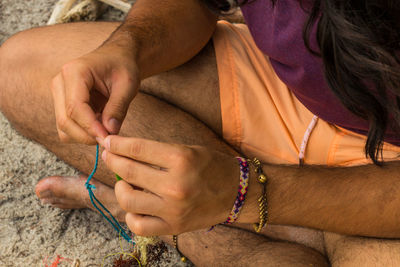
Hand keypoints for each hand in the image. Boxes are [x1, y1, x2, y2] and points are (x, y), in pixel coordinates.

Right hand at [52, 45, 139, 143]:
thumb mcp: (128, 85)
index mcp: (74, 72)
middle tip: (110, 138)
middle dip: (87, 135)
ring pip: (63, 128)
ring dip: (84, 135)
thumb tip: (109, 132)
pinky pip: (67, 127)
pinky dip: (83, 132)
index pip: (75, 108)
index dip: (90, 127)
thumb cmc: (122, 66)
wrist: (117, 57)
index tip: (107, 138)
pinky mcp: (62, 103)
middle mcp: (60, 82)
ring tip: (106, 127)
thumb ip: (118, 108)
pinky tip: (100, 124)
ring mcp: (58, 93)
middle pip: (65, 121)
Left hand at [102, 135, 238, 235]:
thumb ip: (157, 152)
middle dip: (113, 160)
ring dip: (120, 188)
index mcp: (182, 159)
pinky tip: (135, 205)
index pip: (138, 149)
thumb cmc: (212, 166)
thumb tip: (124, 152)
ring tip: (123, 182)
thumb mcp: (188, 150)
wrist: (237, 192)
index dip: (118, 144)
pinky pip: (139, 226)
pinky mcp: (174, 227)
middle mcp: (176, 185)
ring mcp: (174, 210)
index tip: (108, 141)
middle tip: (109, 155)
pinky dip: (131, 214)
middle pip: (129, 172)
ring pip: (128, 200)